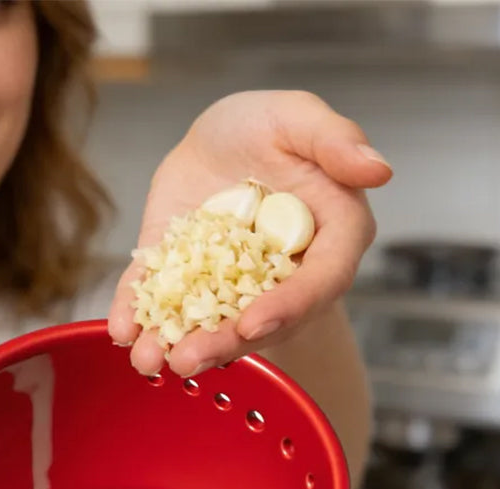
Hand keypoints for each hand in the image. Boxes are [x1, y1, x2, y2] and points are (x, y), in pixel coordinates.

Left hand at [108, 90, 392, 376]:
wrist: (215, 142)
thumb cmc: (267, 127)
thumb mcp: (298, 117)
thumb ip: (336, 141)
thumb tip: (378, 171)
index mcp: (327, 238)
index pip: (319, 282)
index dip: (288, 307)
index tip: (253, 325)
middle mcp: (281, 273)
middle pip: (260, 319)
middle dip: (221, 343)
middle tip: (185, 360)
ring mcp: (228, 282)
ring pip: (211, 320)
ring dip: (177, 343)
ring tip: (146, 359)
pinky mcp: (182, 276)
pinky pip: (162, 301)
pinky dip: (140, 315)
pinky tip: (122, 331)